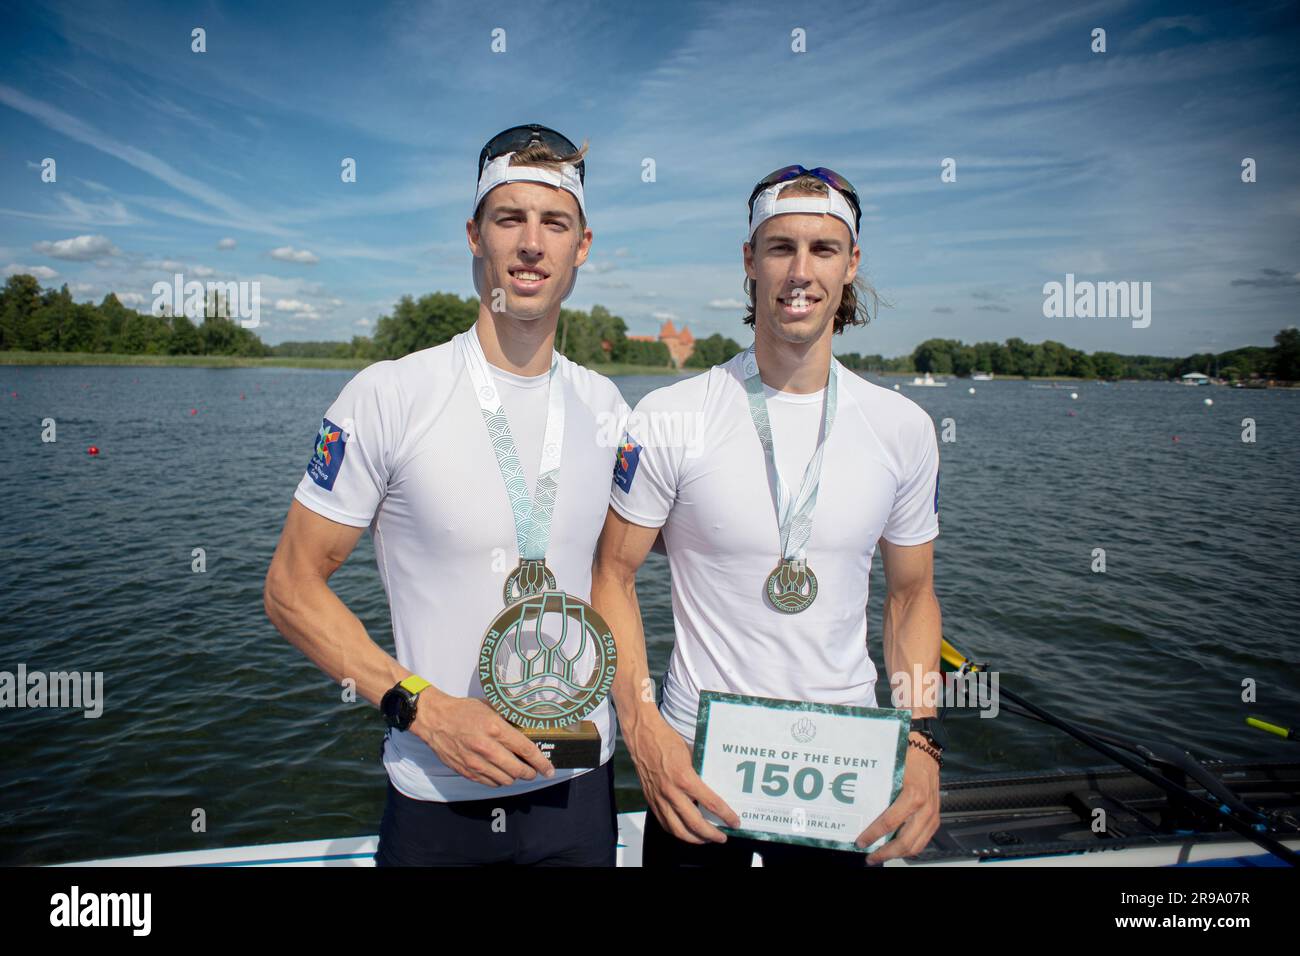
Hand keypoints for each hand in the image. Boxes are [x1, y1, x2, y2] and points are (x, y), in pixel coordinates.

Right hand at [408, 691, 555, 786]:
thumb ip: (508, 721)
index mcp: (496, 729)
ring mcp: (476, 763)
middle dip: (530, 773)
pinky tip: (500, 773)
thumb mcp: (490, 708)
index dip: (541, 762)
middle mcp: (487, 748)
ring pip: (506, 780)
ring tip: (516, 771)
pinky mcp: (466, 771)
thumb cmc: (463, 711)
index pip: (526, 750)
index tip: (549, 769)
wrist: (435, 720)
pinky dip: (499, 780)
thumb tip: (527, 729)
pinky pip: (490, 783)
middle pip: (518, 770)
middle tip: (534, 771)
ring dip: (515, 777)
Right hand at [626, 714, 740, 843]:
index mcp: (685, 778)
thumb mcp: (691, 753)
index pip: (710, 803)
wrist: (642, 737)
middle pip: (695, 824)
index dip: (725, 815)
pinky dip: (677, 832)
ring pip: (678, 829)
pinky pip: (664, 823)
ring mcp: (659, 798)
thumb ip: (702, 771)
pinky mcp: (651, 800)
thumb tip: (716, 782)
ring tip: (705, 839)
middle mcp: (672, 792)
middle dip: (711, 835)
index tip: (734, 821)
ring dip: (694, 838)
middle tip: (722, 837)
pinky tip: (685, 832)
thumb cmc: (667, 741)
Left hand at [854, 736, 940, 863]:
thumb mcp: (890, 771)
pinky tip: (897, 849)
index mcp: (912, 796)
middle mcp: (925, 808)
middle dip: (885, 853)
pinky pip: (924, 840)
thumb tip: (858, 808)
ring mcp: (932, 815)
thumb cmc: (907, 755)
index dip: (873, 835)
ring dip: (897, 854)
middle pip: (905, 842)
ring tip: (881, 856)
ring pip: (916, 846)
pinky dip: (910, 848)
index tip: (860, 842)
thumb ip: (879, 790)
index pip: (889, 823)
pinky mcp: (936, 818)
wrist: (927, 748)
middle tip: (869, 857)